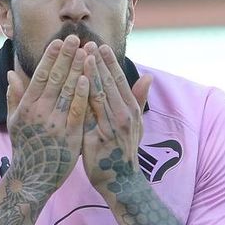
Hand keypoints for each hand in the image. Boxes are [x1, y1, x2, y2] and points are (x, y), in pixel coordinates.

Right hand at [5, 34, 90, 198]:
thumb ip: (14, 97)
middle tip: (75, 38)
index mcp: (27, 106)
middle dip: (66, 56)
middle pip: (55, 78)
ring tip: (87, 51)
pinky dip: (83, 94)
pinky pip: (77, 110)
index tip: (58, 41)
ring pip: (68, 91)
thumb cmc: (25, 148)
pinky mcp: (69, 135)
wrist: (32, 178)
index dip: (50, 57)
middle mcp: (39, 112)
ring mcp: (55, 123)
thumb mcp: (14, 121)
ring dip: (78, 69)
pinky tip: (89, 78)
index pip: (40, 75)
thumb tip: (11, 74)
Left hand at [81, 44, 151, 195]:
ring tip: (81, 55)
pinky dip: (84, 96)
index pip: (119, 80)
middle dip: (98, 61)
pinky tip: (76, 83)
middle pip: (109, 82)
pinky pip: (90, 113)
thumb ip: (138, 100)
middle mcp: (124, 115)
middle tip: (86, 42)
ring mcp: (112, 126)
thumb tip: (148, 77)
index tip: (100, 46)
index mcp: (131, 110)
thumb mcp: (136, 125)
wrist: (120, 181)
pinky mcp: (99, 137)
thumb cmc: (124, 152)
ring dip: (90, 72)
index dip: (109, 62)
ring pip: (100, 93)